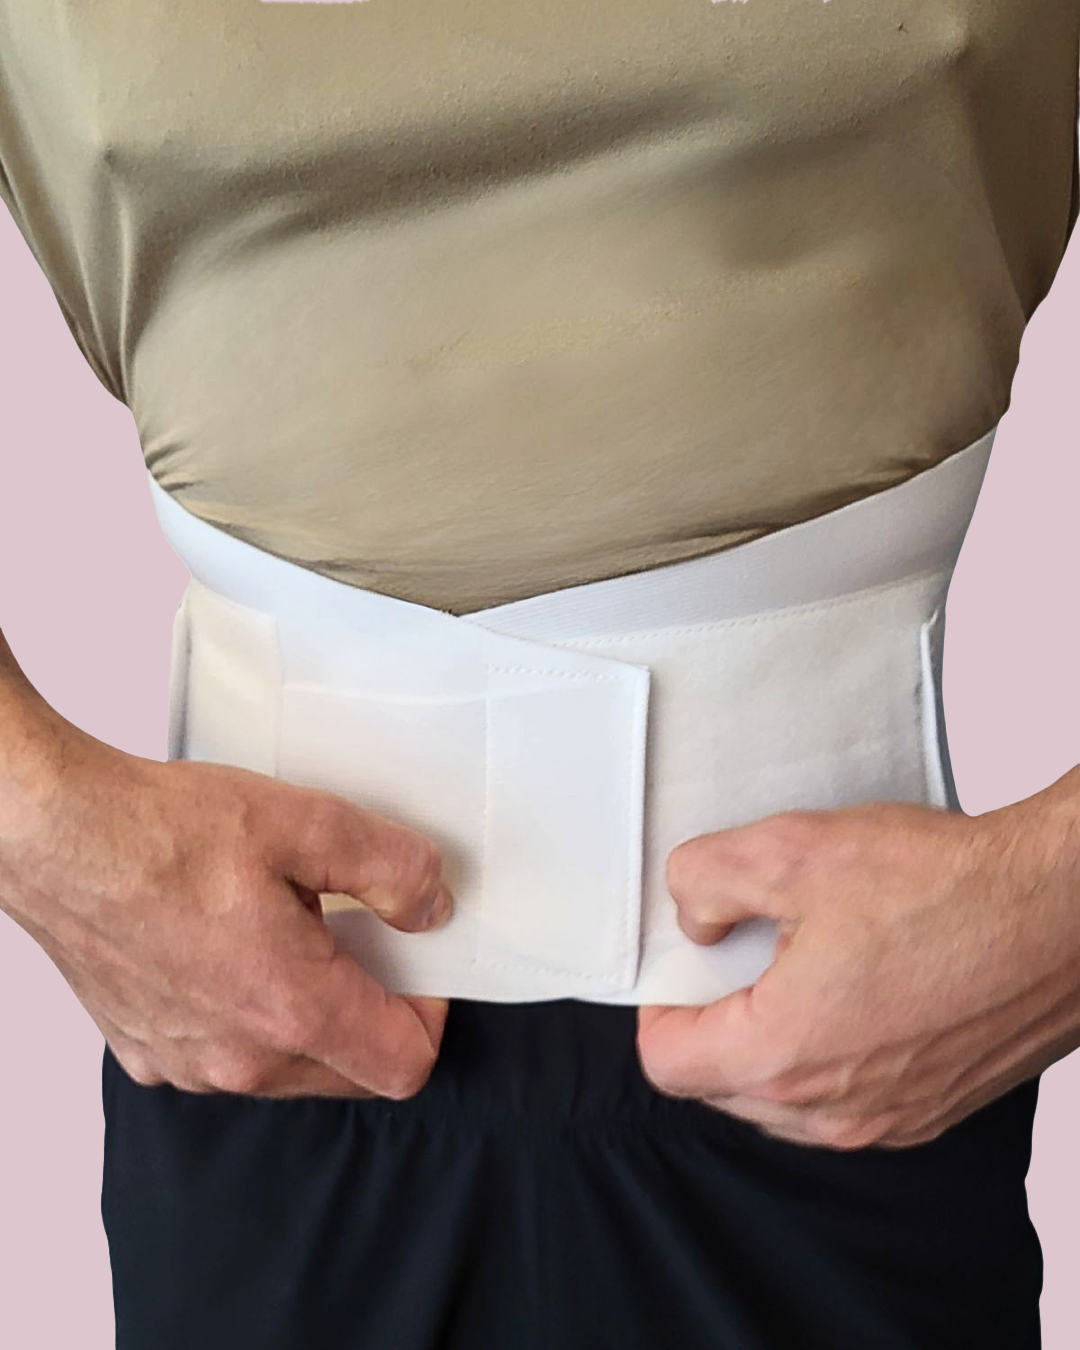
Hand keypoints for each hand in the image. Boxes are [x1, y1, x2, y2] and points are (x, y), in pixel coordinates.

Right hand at [1, 729, 452, 1099]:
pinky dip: (250, 1015)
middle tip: (359, 935)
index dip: (431, 1014)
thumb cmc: (162, 832)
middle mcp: (238, 1059)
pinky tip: (232, 946)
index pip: (403, 1065)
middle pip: (351, 1074)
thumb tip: (433, 906)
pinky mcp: (146, 1052)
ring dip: (312, 1015)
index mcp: (289, 1009)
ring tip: (290, 931)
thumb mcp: (306, 823)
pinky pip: (228, 1055)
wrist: (55, 836)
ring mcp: (187, 1064)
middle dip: (375, 1013)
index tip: (420, 964)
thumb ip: (392, 867)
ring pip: (289, 1068)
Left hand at [637, 777, 1079, 1148]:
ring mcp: (888, 1120)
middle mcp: (832, 1111)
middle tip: (744, 953)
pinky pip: (844, 1100)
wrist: (1061, 913)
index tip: (681, 967)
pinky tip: (860, 988)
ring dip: (772, 1041)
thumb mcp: (792, 851)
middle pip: (721, 1086)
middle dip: (715, 1022)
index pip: (667, 1063)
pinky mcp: (931, 1110)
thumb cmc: (943, 886)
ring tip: (805, 965)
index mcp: (784, 1053)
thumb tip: (692, 915)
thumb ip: (706, 880)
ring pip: (782, 1101)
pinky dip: (830, 1055)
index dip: (659, 1006)